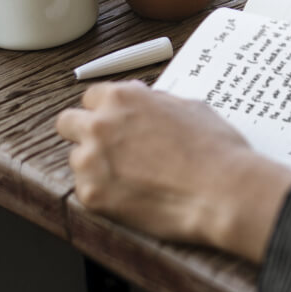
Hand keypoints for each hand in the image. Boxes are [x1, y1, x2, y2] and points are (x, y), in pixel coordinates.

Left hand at [55, 80, 290, 262]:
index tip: (117, 120)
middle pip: (67, 123)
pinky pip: (87, 190)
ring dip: (97, 165)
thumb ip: (155, 102)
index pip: (92, 96)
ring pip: (77, 159)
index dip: (107, 109)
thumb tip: (143, 100)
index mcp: (123, 97)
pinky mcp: (92, 195)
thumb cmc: (215, 148)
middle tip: (110, 147)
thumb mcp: (190, 107)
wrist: (223, 190)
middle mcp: (100, 124)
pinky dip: (106, 193)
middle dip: (85, 131)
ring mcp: (91, 161)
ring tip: (133, 177)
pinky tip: (135, 194)